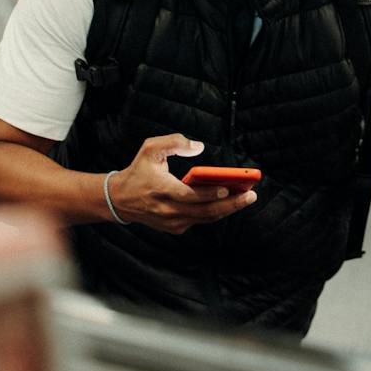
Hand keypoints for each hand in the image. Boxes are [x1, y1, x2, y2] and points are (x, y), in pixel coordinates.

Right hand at [107, 134, 256, 233]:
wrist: (119, 200)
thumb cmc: (138, 171)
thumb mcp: (149, 148)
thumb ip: (174, 142)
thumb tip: (198, 146)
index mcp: (162, 190)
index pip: (190, 196)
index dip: (209, 193)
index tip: (227, 187)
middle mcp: (168, 210)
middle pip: (205, 211)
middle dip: (231, 204)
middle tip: (251, 195)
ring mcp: (172, 222)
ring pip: (206, 219)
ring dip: (227, 209)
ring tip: (246, 198)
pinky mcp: (175, 228)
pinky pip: (200, 221)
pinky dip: (215, 212)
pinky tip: (229, 202)